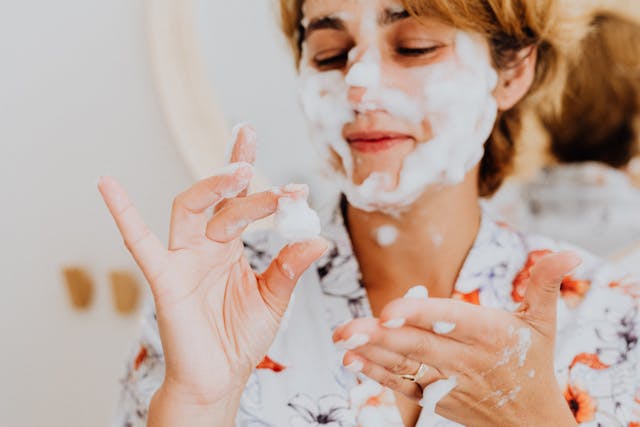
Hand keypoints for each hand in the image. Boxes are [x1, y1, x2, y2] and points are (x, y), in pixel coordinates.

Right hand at [98, 125, 327, 407]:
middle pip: (218, 199)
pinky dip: (123, 214)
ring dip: (212, 188)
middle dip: (238, 178)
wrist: (218, 380)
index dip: (247, 170)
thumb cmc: (240, 339)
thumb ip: (289, 267)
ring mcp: (184, 259)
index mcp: (230, 248)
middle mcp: (206, 246)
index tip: (262, 145)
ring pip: (190, 210)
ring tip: (238, 171)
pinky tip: (108, 184)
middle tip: (261, 169)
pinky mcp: (165, 279)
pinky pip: (140, 244)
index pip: (239, 200)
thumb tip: (319, 239)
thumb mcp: (273, 299)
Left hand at [332, 252, 580, 425]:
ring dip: (371, 353)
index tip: (390, 309)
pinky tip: (353, 361)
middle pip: (418, 346)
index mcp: (490, 335)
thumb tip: (571, 254)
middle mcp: (466, 359)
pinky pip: (402, 385)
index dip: (421, 315)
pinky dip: (376, 374)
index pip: (452, 321)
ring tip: (342, 340)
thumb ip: (545, 284)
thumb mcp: (543, 322)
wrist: (529, 421)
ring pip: (405, 366)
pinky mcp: (435, 398)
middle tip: (346, 326)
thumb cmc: (533, 363)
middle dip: (380, 335)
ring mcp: (447, 382)